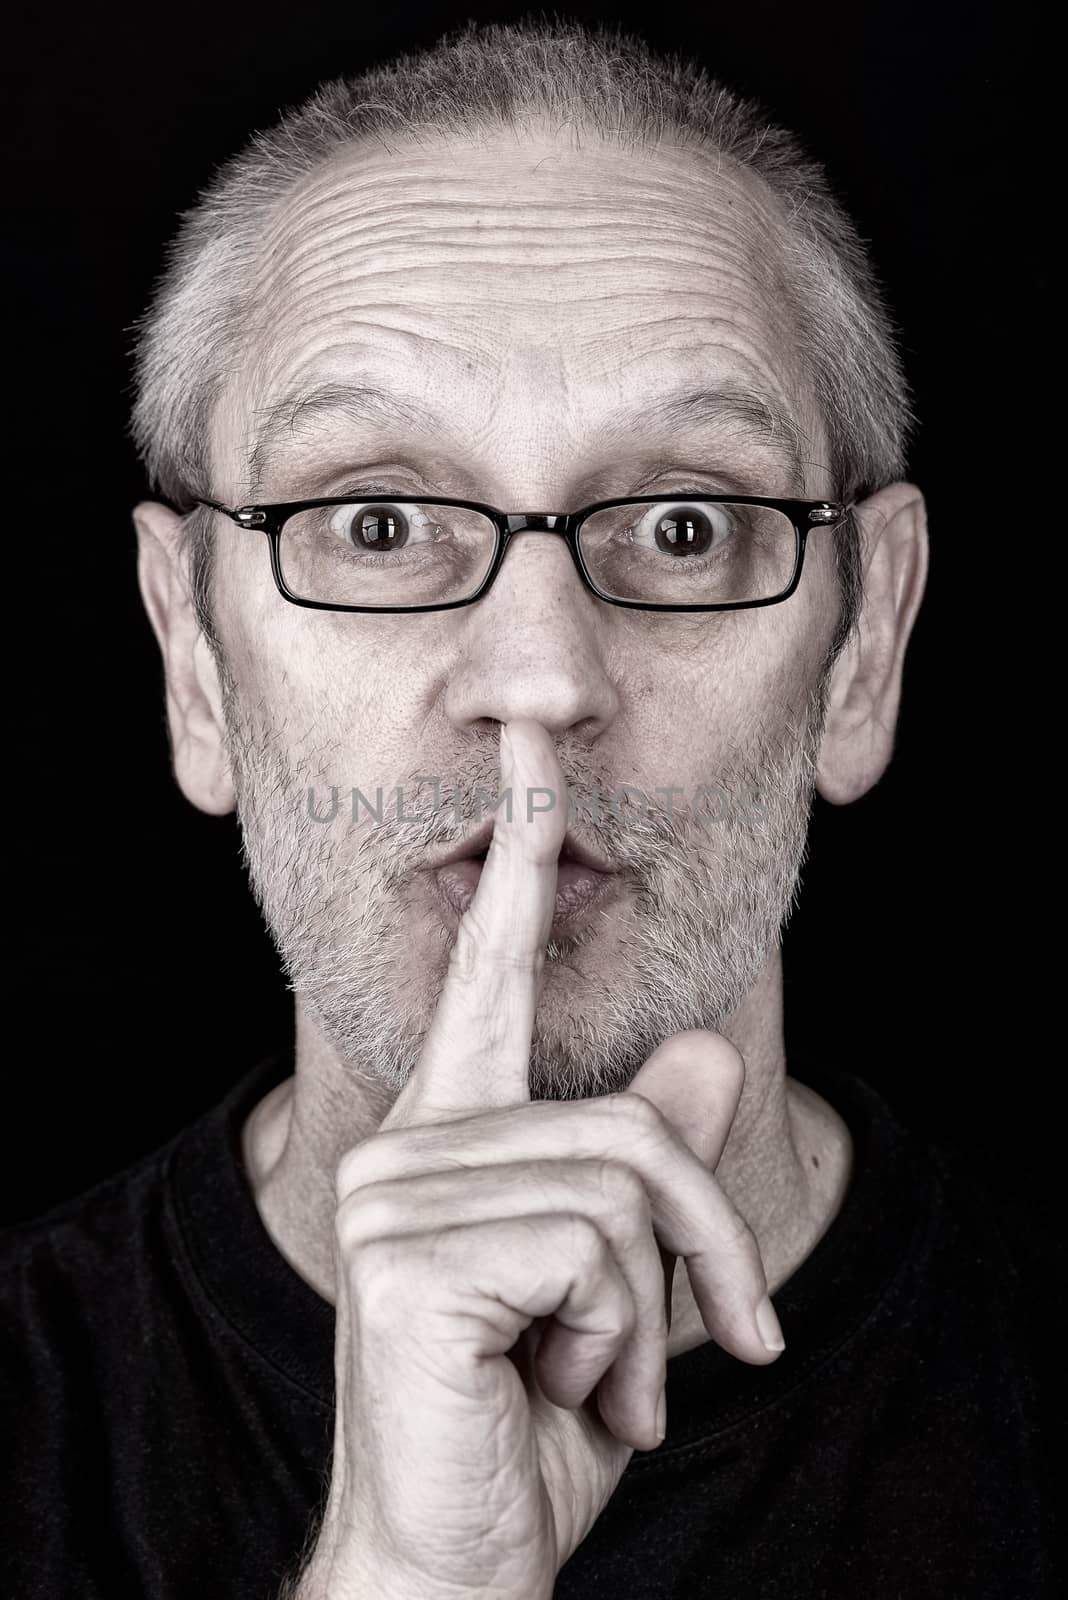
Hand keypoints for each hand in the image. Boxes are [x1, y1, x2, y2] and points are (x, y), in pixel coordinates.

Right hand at [296, 719, 783, 1599]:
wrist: (453, 1562)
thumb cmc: (529, 1423)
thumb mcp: (625, 1289)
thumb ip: (652, 1168)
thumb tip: (702, 1058)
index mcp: (452, 1138)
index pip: (490, 977)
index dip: (520, 867)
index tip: (533, 764)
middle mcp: (412, 1146)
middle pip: (633, 1124)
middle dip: (708, 1250)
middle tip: (715, 1350)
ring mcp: (399, 1196)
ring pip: (625, 1185)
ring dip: (654, 1313)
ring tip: (599, 1384)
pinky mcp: (407, 1255)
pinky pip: (594, 1248)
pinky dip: (618, 1344)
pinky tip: (558, 1392)